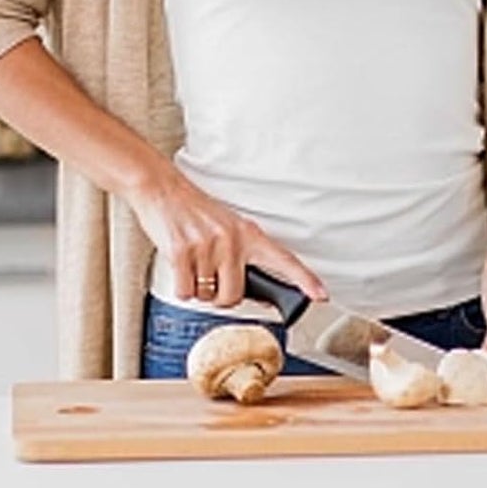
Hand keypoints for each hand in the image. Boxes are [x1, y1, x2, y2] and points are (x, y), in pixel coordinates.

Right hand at [124, 163, 325, 307]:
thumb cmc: (197, 214)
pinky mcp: (182, 253)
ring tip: (194, 263)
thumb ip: (245, 257)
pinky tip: (181, 265)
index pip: (284, 260)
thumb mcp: (230, 228)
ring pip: (208, 297)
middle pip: (234, 296)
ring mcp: (208, 247)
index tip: (322, 296)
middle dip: (220, 296)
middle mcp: (232, 240)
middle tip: (210, 276)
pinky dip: (181, 288)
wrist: (164, 190)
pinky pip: (186, 293)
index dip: (304, 280)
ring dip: (199, 289)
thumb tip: (256, 295)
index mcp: (249, 234)